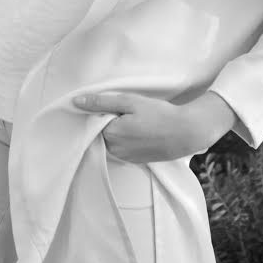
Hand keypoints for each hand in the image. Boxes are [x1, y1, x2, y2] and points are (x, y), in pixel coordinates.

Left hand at [71, 91, 214, 163]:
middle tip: (131, 111)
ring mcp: (125, 158)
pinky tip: (142, 130)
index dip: (104, 110)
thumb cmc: (159, 114)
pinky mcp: (135, 161)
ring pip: (112, 140)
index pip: (94, 121)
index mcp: (110, 135)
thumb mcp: (130, 102)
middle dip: (110, 120)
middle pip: (102, 132)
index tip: (118, 105)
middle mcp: (114, 150)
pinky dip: (127, 139)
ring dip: (119, 130)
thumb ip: (102, 102)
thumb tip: (76, 102)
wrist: (186, 133)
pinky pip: (122, 148)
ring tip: (139, 120)